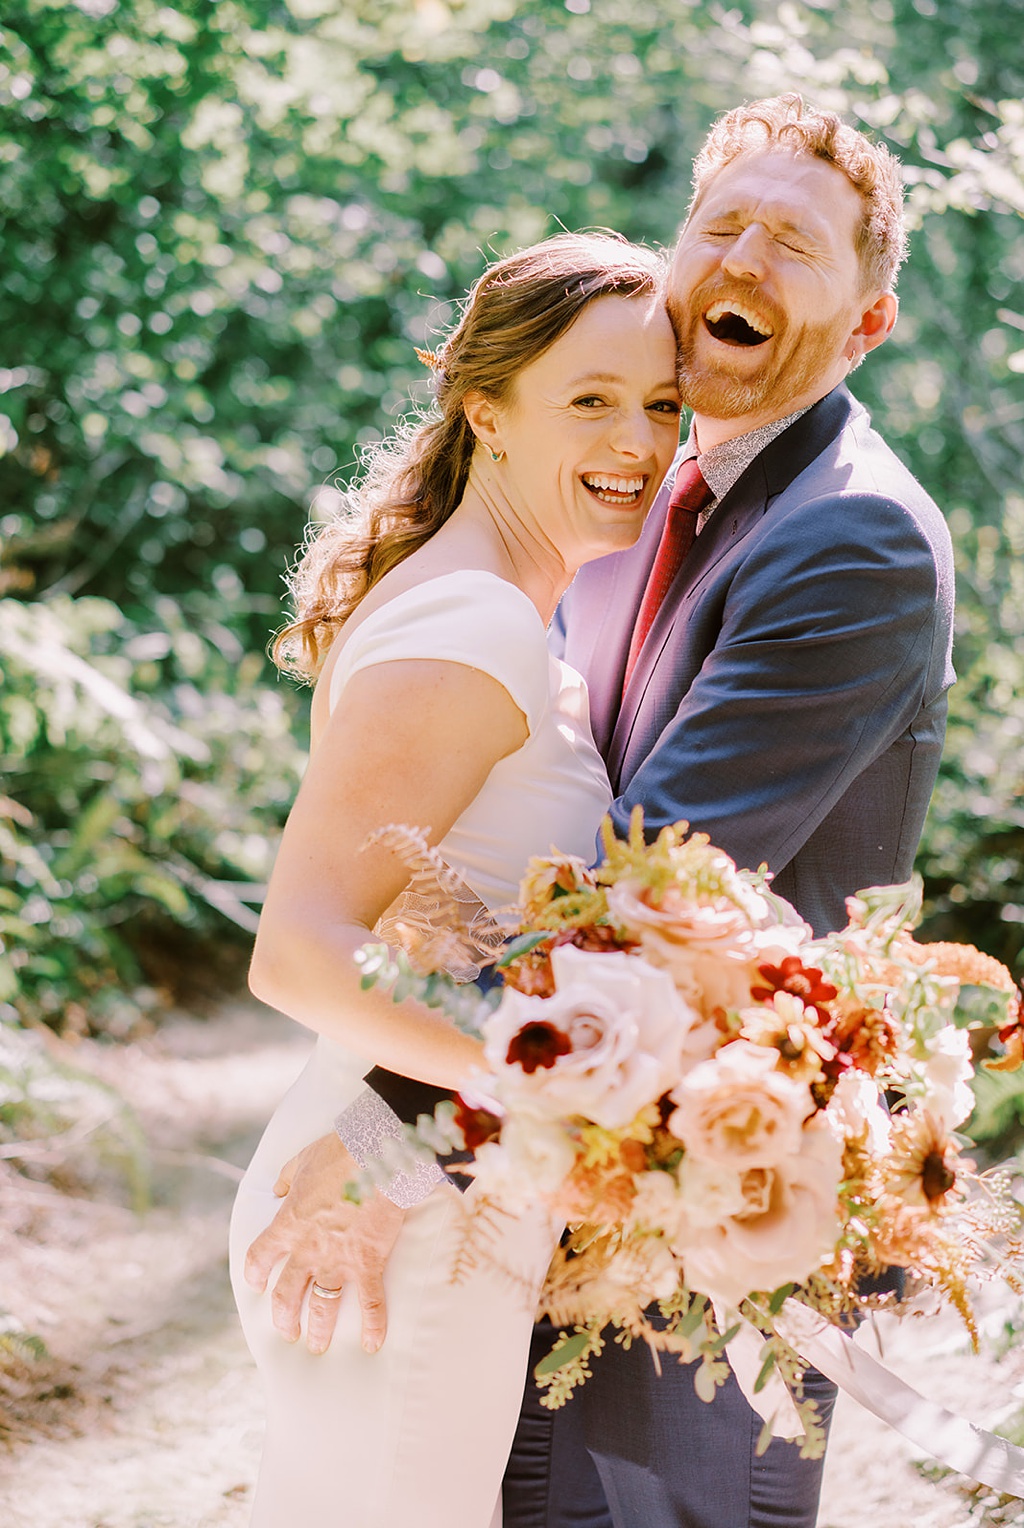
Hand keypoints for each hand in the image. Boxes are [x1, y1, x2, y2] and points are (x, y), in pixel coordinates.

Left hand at [244, 1131, 405, 1355]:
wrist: (376, 1155)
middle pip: (287, 1295)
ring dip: (319, 1330)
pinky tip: (372, 1343)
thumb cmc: (339, 1153)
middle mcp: (307, 1250)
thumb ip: (286, 1178)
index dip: (256, 1275)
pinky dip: (372, 1325)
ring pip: (323, 1306)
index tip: (258, 1286)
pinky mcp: (368, 1263)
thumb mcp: (302, 1160)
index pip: (260, 1258)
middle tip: (288, 1332)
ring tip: (318, 1345)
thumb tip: (277, 1188)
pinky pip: (370, 1303)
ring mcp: (337, 1260)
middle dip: (284, 1318)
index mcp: (287, 1225)